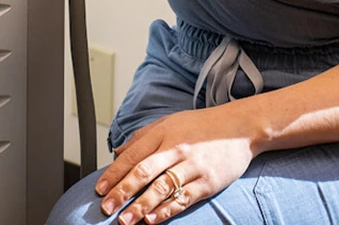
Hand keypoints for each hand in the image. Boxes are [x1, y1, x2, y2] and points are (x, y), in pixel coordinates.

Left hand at [95, 104, 259, 222]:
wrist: (239, 126)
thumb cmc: (201, 125)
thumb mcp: (168, 122)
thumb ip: (142, 136)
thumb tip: (117, 151)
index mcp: (162, 133)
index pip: (133, 155)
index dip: (114, 173)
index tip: (99, 189)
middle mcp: (175, 148)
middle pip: (143, 171)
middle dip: (122, 191)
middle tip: (106, 208)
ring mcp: (192, 166)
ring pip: (161, 187)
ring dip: (141, 205)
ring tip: (125, 220)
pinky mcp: (208, 182)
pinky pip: (184, 198)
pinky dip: (167, 210)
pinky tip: (152, 219)